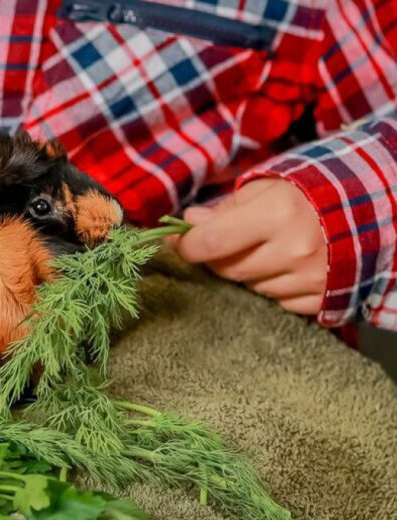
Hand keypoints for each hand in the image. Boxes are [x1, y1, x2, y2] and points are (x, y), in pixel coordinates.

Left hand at [173, 178, 326, 314]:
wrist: (376, 209)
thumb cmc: (314, 192)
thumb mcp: (269, 185)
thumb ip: (226, 207)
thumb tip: (189, 222)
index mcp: (277, 213)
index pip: (210, 242)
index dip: (185, 246)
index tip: (175, 243)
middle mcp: (293, 249)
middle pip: (226, 269)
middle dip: (217, 257)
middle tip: (222, 243)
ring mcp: (309, 277)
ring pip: (249, 287)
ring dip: (247, 272)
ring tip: (263, 250)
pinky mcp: (321, 298)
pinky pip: (276, 301)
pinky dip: (272, 286)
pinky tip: (283, 267)